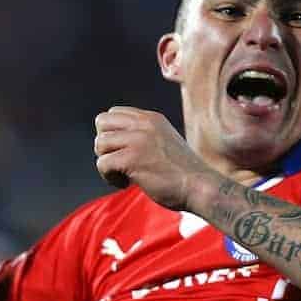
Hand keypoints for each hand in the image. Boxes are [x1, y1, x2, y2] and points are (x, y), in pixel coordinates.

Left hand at [94, 106, 213, 210]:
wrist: (201, 187)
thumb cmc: (184, 173)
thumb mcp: (165, 143)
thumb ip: (145, 137)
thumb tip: (116, 143)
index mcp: (152, 118)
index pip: (114, 113)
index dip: (113, 134)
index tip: (125, 152)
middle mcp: (143, 124)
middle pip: (102, 121)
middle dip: (105, 144)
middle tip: (119, 162)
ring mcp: (138, 140)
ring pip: (100, 143)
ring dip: (107, 163)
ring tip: (124, 176)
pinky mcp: (132, 159)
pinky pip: (102, 163)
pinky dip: (109, 177)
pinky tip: (126, 184)